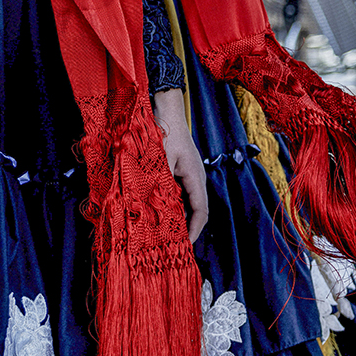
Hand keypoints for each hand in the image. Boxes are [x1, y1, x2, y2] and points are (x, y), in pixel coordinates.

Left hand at [152, 88, 207, 242]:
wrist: (166, 111)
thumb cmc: (166, 132)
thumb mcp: (161, 158)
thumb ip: (160, 181)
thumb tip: (154, 205)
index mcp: (196, 177)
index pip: (201, 210)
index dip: (195, 229)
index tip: (186, 244)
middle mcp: (195, 178)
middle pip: (195, 210)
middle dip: (186, 228)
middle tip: (173, 244)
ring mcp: (188, 174)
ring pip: (186, 202)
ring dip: (178, 217)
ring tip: (165, 232)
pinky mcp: (178, 170)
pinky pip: (178, 193)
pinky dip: (171, 204)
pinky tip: (158, 211)